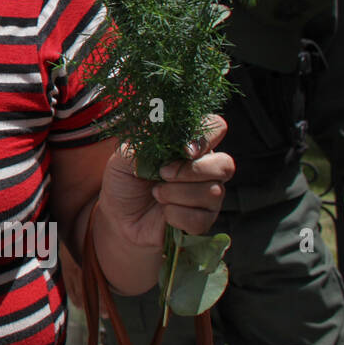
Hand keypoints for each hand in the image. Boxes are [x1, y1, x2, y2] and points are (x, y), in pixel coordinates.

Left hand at [97, 114, 233, 248]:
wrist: (118, 217)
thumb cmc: (125, 182)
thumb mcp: (125, 155)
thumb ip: (144, 139)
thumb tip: (157, 123)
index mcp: (189, 146)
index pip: (216, 128)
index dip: (206, 137)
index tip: (185, 150)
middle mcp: (205, 169)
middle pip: (225, 164)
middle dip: (191, 170)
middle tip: (163, 174)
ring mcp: (208, 196)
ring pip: (212, 192)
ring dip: (176, 193)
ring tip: (156, 193)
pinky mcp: (203, 221)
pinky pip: (201, 218)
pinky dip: (175, 215)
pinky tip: (164, 212)